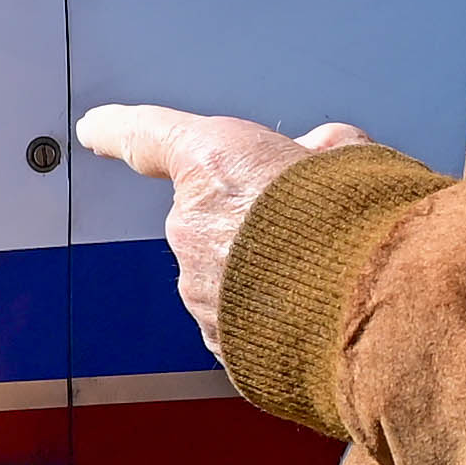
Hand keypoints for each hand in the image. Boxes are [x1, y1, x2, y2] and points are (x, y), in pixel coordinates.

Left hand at [77, 103, 367, 355]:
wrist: (371, 312)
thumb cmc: (360, 229)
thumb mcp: (348, 158)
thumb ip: (318, 150)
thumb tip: (321, 153)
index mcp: (215, 162)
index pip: (149, 136)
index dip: (119, 129)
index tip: (94, 128)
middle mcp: (192, 223)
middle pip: (211, 215)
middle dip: (253, 220)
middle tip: (310, 230)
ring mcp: (199, 285)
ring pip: (225, 271)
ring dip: (263, 273)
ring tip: (320, 276)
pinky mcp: (216, 336)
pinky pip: (236, 317)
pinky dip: (267, 316)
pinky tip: (310, 313)